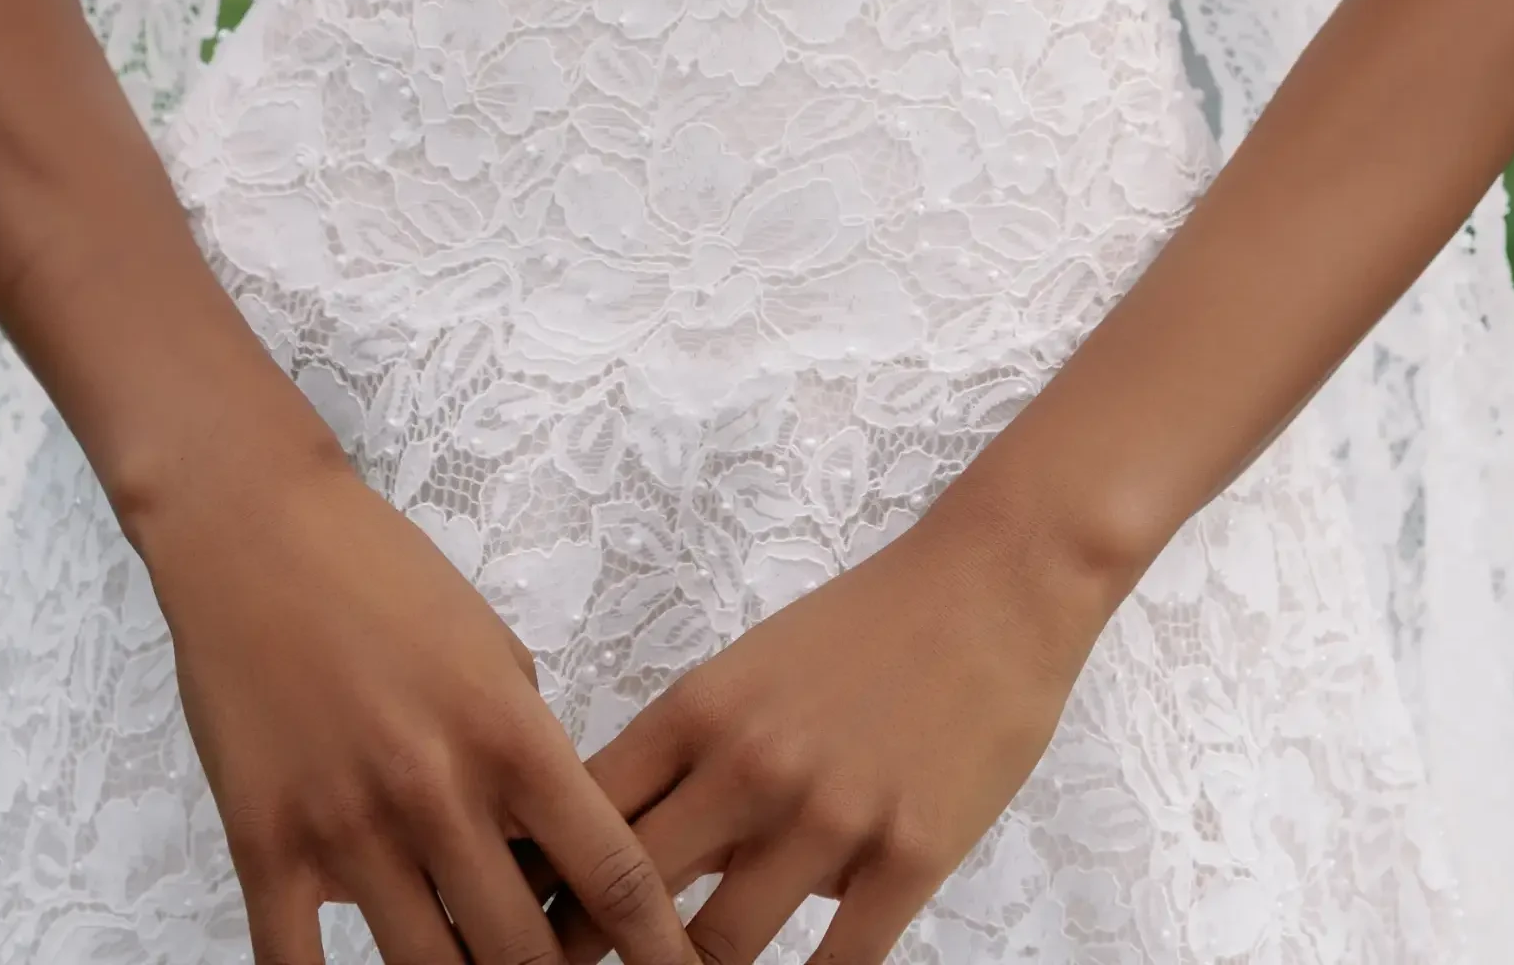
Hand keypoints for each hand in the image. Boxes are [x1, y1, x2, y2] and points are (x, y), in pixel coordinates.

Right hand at [145, 451, 698, 964]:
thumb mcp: (492, 647)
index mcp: (509, 734)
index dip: (657, 947)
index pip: (611, 871)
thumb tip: (550, 845)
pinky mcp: (265, 845)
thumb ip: (526, 747)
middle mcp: (438, 791)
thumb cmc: (383, 575)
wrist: (256, 533)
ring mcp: (348, 826)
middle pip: (524, 952)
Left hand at [550, 506, 1108, 964]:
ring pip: (723, 948)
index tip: (522, 927)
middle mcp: (750, 763)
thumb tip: (651, 855)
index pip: (585, 814)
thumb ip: (696, 757)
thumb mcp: (754, 668)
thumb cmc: (868, 623)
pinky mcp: (910, 853)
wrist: (990, 585)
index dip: (544, 882)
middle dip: (596, 947)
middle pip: (632, 891)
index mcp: (700, 708)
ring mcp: (830, 813)